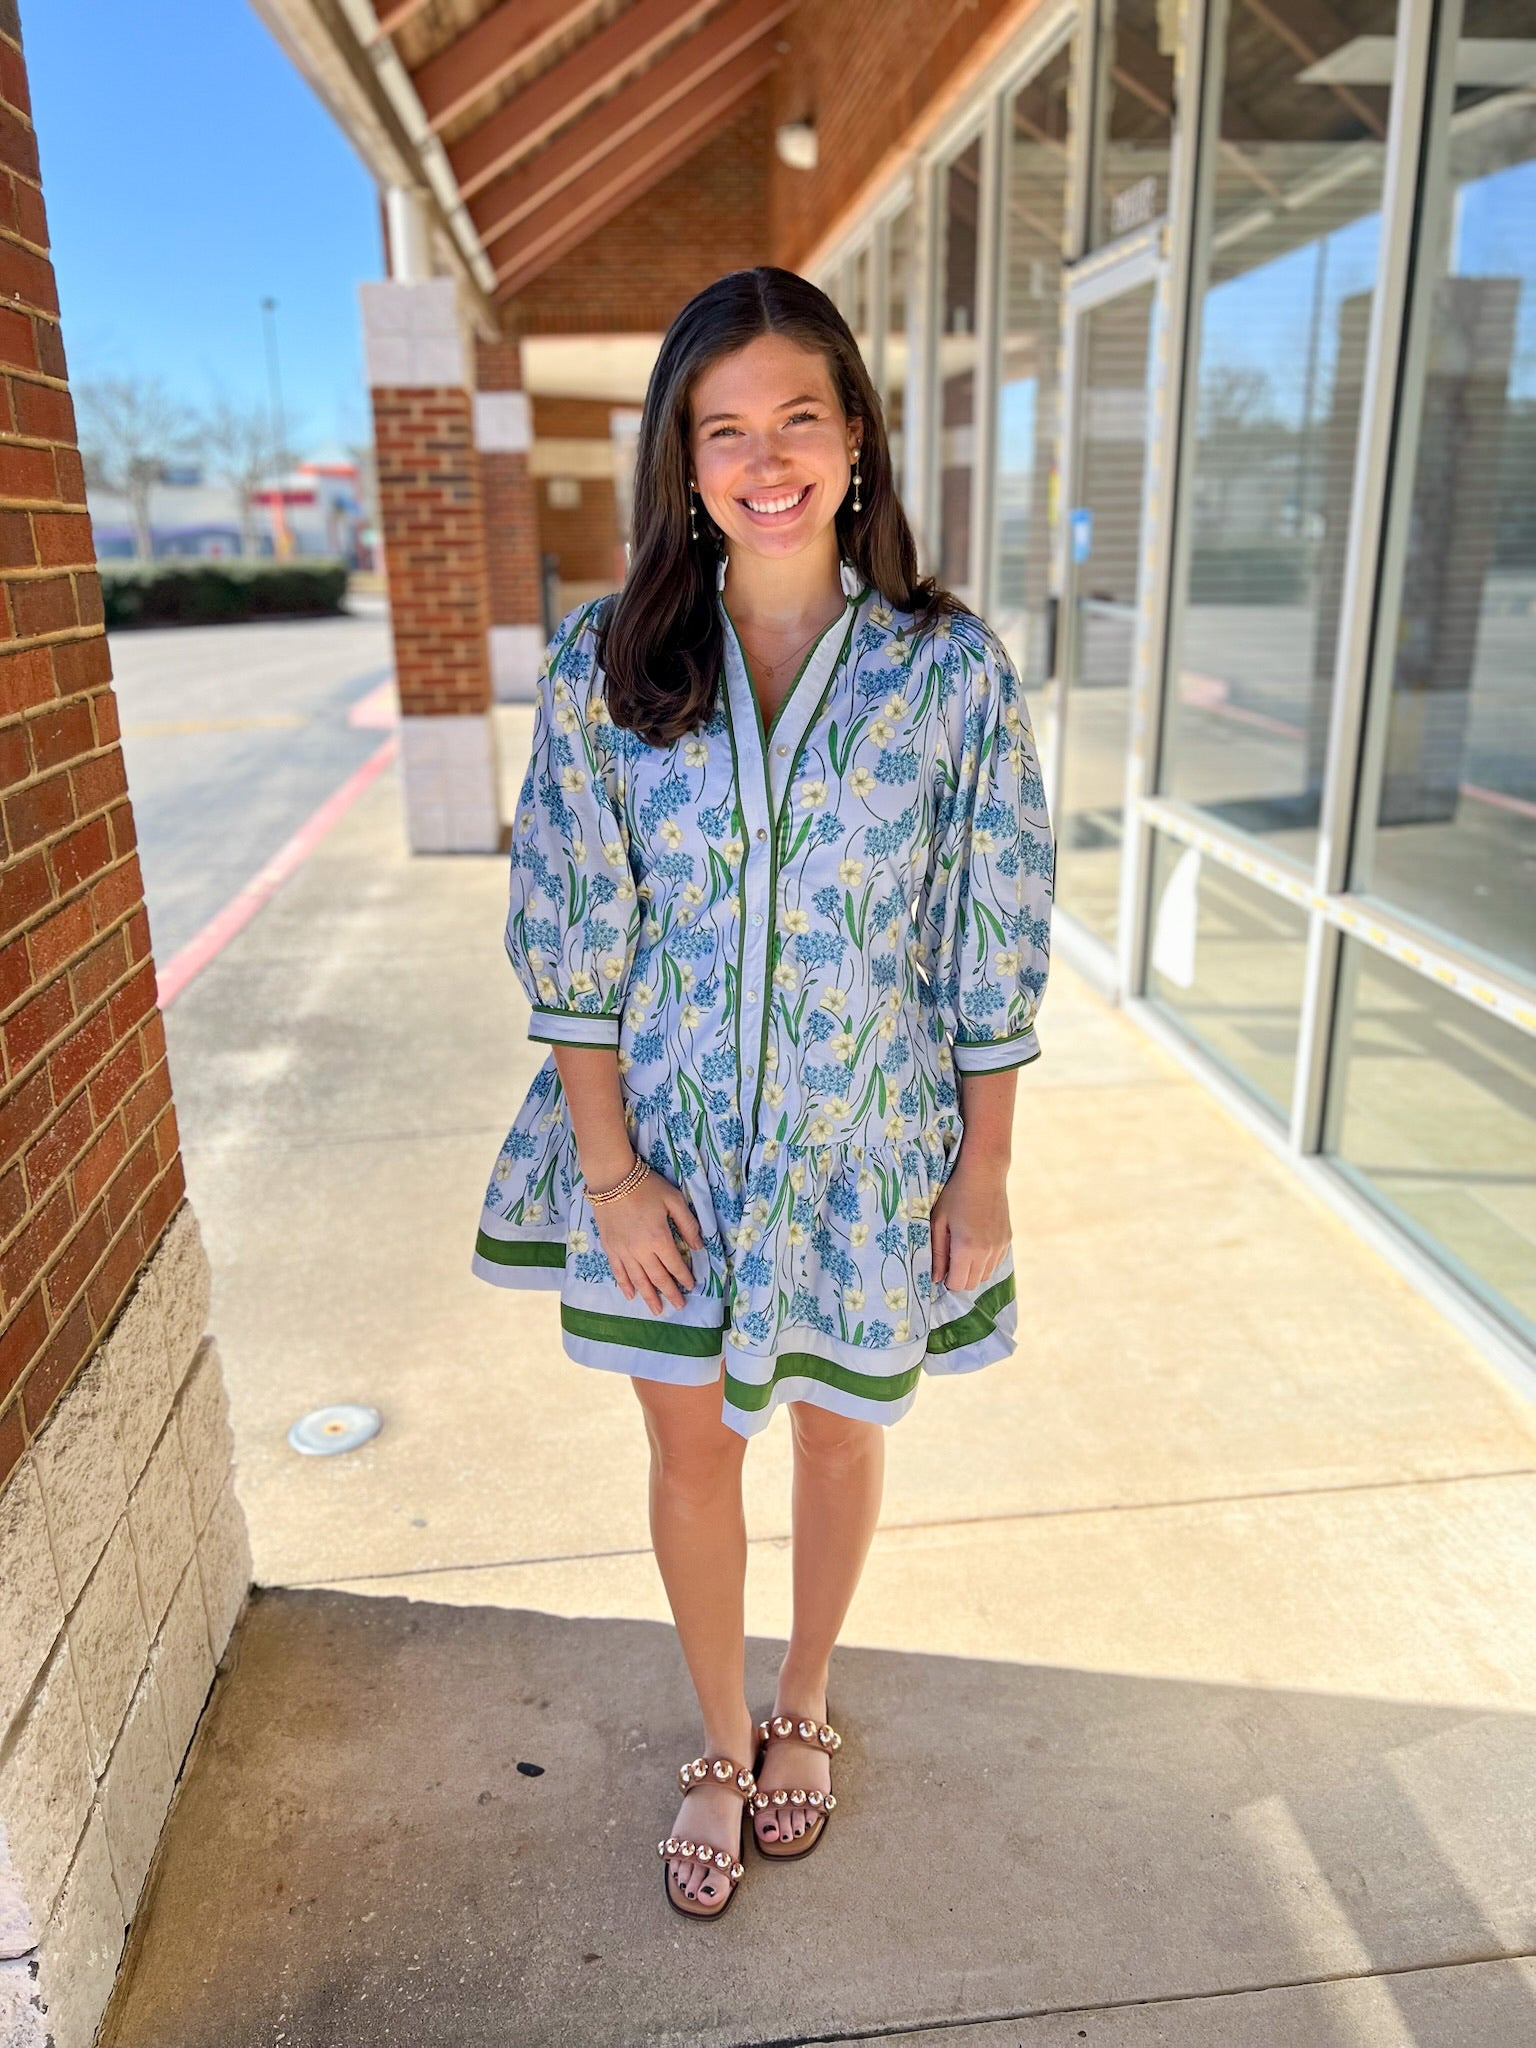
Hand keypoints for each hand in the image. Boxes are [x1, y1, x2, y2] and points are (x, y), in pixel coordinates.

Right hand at [588, 1162, 704, 1315]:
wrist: (612, 1180)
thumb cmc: (646, 1187)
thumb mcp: (674, 1200)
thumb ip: (688, 1224)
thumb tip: (699, 1246)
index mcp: (660, 1239)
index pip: (675, 1265)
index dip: (684, 1277)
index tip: (692, 1286)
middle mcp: (641, 1251)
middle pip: (658, 1278)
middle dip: (670, 1293)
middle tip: (679, 1306)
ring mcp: (624, 1252)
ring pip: (639, 1280)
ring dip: (649, 1296)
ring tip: (657, 1310)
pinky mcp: (610, 1249)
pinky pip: (619, 1272)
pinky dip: (626, 1286)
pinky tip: (631, 1295)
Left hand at [929, 1153, 1008, 1293]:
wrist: (984, 1174)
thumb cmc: (954, 1195)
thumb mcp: (938, 1222)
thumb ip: (937, 1253)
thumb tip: (934, 1278)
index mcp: (966, 1248)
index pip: (957, 1284)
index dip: (946, 1280)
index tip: (941, 1267)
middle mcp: (986, 1252)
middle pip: (972, 1284)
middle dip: (959, 1278)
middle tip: (950, 1259)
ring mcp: (999, 1247)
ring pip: (985, 1276)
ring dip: (973, 1271)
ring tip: (963, 1250)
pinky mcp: (1007, 1240)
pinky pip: (995, 1263)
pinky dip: (985, 1261)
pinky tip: (976, 1244)